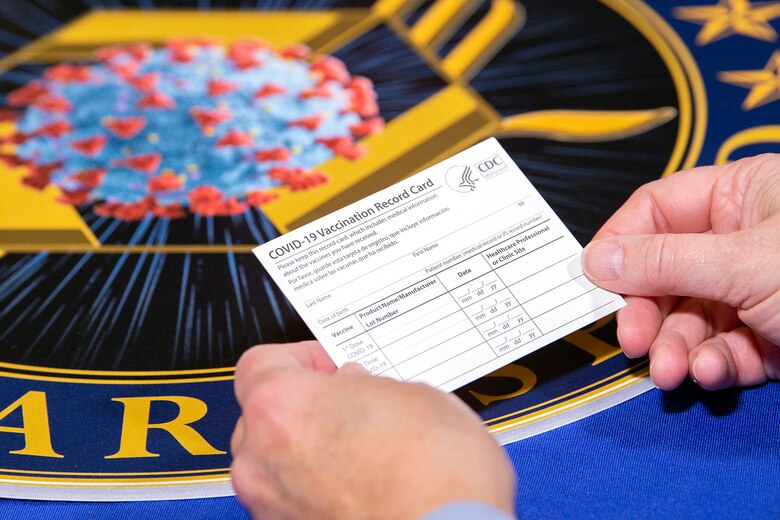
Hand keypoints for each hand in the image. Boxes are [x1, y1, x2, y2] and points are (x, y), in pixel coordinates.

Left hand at [231, 341, 515, 518]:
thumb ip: (367, 386)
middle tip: (353, 407)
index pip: (261, 363)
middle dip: (308, 409)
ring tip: (367, 452)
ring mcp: (273, 507)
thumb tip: (360, 390)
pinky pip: (295, 503)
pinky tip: (366, 487)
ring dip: (312, 454)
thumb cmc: (435, 478)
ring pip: (278, 465)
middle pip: (265, 417)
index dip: (303, 359)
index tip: (331, 365)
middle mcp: (261, 460)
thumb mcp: (414, 396)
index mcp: (280, 406)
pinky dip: (320, 493)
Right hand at [581, 154, 779, 389]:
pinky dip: (716, 364)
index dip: (622, 243)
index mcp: (741, 196)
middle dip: (650, 312)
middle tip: (634, 341)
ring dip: (678, 348)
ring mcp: (757, 290)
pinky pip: (726, 347)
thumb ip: (665, 261)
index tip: (595, 280)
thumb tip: (597, 258)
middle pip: (668, 272)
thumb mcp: (745, 262)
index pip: (658, 210)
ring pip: (693, 317)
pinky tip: (714, 373)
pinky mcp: (773, 336)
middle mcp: (744, 240)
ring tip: (674, 372)